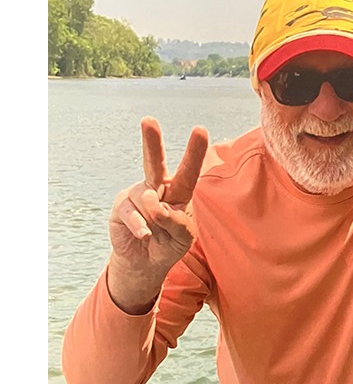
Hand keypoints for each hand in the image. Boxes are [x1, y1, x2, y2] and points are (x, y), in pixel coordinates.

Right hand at [107, 117, 208, 312]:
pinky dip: (140, 227)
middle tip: (148, 121)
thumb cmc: (169, 244)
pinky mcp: (122, 206)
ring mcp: (137, 194)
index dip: (194, 152)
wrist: (146, 262)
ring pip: (147, 199)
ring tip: (155, 233)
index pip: (188, 172)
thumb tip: (154, 204)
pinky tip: (144, 235)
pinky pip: (132, 214)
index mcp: (178, 192)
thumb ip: (177, 221)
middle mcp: (157, 187)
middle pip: (155, 163)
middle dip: (151, 142)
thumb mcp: (184, 237)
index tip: (199, 130)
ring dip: (156, 219)